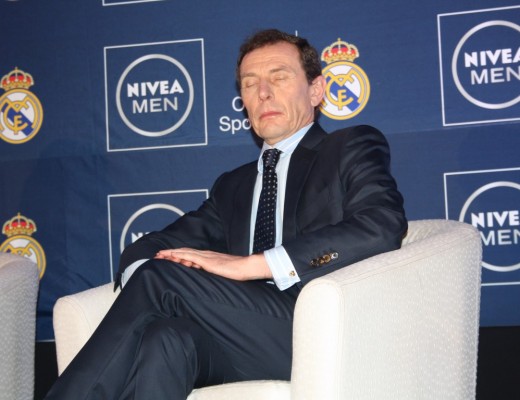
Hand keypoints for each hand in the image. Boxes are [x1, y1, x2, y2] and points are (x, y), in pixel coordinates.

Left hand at [154, 248, 271, 280]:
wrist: (246, 267)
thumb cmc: (237, 271)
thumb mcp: (221, 273)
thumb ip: (212, 273)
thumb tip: (205, 278)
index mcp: (208, 258)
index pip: (189, 255)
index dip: (177, 255)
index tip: (166, 257)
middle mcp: (205, 255)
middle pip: (184, 252)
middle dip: (170, 253)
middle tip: (158, 255)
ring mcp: (206, 257)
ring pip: (185, 252)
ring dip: (172, 253)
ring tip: (161, 255)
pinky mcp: (208, 261)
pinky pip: (191, 257)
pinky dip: (181, 255)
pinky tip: (174, 256)